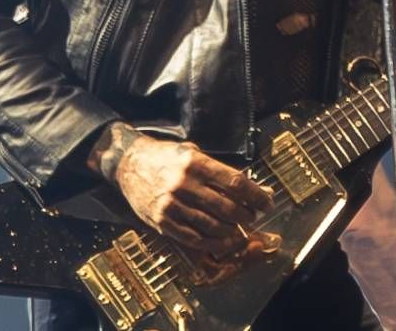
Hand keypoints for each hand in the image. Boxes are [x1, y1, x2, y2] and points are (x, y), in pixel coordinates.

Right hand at [88, 122, 273, 254]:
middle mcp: (183, 183)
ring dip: (232, 231)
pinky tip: (223, 241)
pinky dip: (213, 243)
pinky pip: (193, 238)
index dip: (255, 194)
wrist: (129, 163)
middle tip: (254, 216)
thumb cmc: (165, 156)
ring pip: (212, 225)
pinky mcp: (162, 221)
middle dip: (246, 214)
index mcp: (194, 163)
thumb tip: (248, 184)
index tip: (267, 200)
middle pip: (226, 206)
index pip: (233, 181)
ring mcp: (172, 204)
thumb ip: (216, 168)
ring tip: (241, 230)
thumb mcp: (191, 152)